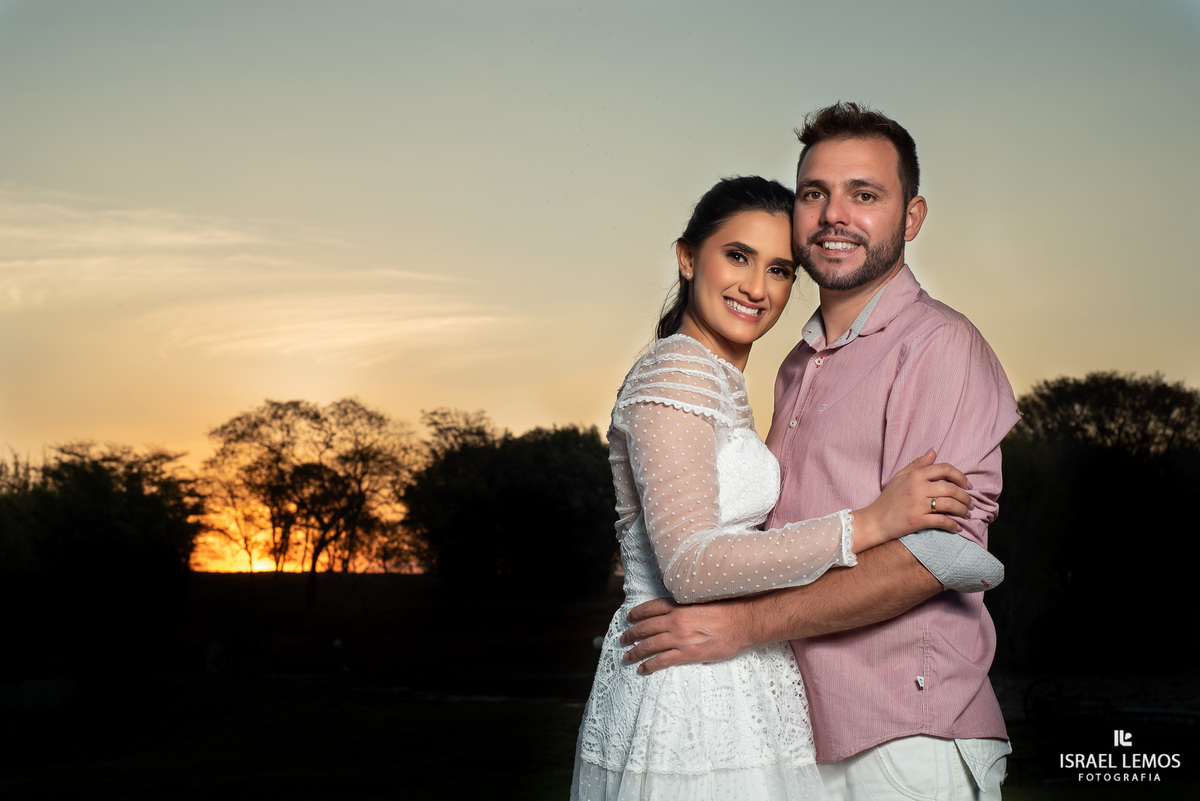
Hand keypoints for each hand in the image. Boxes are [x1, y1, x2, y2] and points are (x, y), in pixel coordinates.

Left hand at [618, 596, 751, 673]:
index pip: (650, 608)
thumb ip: (686, 604)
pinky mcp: (687, 653)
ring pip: (649, 645)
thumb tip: (676, 606)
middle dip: (631, 634)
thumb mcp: (701, 600)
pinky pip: (662, 660)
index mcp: (678, 605)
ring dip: (635, 651)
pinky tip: (642, 668)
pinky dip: (649, 665)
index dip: (637, 613)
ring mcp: (680, 637)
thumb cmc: (727, 610)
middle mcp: (675, 620)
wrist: (742, 622)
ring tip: (627, 656)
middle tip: (623, 639)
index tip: (629, 617)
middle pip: (645, 627)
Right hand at [852, 450, 971, 551]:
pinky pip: (942, 521)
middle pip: (951, 488)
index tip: (967, 485)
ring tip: (965, 514)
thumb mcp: (900, 477)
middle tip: (969, 503)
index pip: (944, 469)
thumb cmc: (888, 499)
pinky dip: (953, 525)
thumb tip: (934, 451)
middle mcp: (917, 488)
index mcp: (915, 475)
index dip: (960, 476)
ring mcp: (917, 504)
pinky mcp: (917, 520)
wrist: (875, 521)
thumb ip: (917, 464)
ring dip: (962, 511)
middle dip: (965, 497)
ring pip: (950, 505)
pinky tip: (956, 527)